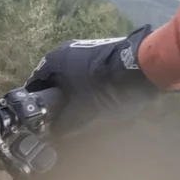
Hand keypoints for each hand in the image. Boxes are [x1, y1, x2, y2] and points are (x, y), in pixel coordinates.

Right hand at [25, 26, 160, 135]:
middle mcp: (65, 50)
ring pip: (71, 75)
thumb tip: (53, 132)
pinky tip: (95, 97)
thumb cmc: (105, 89)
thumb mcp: (81, 114)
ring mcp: (86, 47)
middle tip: (57, 117)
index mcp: (53, 61)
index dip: (36, 103)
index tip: (38, 118)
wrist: (144, 68)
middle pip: (53, 79)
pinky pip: (87, 72)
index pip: (34, 84)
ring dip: (72, 91)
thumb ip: (63, 125)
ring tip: (78, 110)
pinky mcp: (103, 50)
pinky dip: (86, 85)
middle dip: (55, 98)